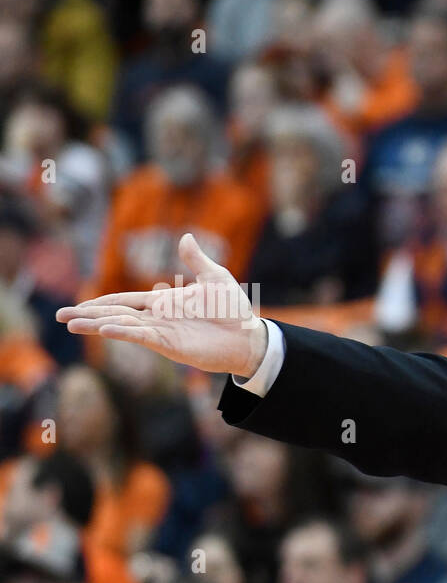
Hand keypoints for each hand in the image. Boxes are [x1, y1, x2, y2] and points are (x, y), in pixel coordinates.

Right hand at [57, 233, 267, 377]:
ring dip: (97, 324)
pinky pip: (142, 337)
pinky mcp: (171, 344)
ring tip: (72, 324)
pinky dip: (123, 333)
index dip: (100, 302)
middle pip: (115, 314)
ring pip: (122, 326)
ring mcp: (162, 332)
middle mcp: (158, 317)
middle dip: (88, 315)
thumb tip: (185, 237)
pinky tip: (104, 330)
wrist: (249, 335)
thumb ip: (196, 261)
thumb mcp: (215, 278)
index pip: (124, 301)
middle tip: (61, 317)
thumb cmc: (233, 310)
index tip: (78, 305)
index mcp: (163, 302)